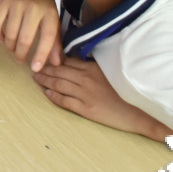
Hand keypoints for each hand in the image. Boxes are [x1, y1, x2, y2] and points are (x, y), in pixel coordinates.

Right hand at [0, 0, 61, 71]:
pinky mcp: (2, 1)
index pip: (47, 38)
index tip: (35, 69)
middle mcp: (34, 8)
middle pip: (25, 39)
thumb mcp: (52, 18)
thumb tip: (57, 63)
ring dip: (10, 46)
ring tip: (12, 49)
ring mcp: (17, 4)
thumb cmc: (42, 2)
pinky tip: (1, 39)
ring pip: (10, 34)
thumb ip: (54, 41)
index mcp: (49, 13)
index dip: (41, 55)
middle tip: (20, 60)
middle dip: (21, 54)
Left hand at [34, 56, 161, 136]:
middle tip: (35, 68)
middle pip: (60, 71)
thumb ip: (94, 68)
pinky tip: (47, 94)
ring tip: (37, 79)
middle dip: (46, 69)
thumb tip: (80, 62)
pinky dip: (54, 96)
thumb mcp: (109, 74)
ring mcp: (85, 94)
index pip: (68, 61)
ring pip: (59, 84)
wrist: (137, 112)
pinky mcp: (86, 109)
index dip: (55, 61)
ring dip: (45, 81)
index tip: (46, 60)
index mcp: (93, 68)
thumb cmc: (125, 92)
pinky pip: (64, 101)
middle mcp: (86, 79)